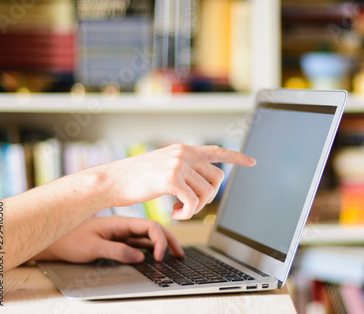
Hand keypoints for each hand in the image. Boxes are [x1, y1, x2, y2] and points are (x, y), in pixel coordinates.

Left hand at [33, 216, 182, 262]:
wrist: (53, 240)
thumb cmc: (70, 240)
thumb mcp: (93, 247)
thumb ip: (117, 251)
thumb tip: (141, 257)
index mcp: (120, 222)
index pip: (149, 227)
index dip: (160, 241)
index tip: (159, 257)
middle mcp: (124, 226)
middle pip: (153, 230)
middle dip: (169, 240)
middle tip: (180, 254)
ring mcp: (121, 233)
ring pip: (148, 237)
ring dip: (162, 244)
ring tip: (174, 254)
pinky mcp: (117, 241)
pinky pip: (139, 244)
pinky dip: (151, 249)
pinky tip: (157, 256)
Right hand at [92, 144, 255, 219]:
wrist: (111, 181)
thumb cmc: (134, 178)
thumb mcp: (162, 165)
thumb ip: (182, 168)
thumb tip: (201, 182)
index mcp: (183, 150)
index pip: (216, 151)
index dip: (236, 157)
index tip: (252, 161)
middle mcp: (184, 154)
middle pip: (217, 179)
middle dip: (210, 197)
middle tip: (192, 205)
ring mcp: (178, 165)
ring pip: (206, 193)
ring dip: (195, 208)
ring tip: (179, 210)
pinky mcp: (171, 179)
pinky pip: (192, 203)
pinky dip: (186, 214)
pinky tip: (174, 214)